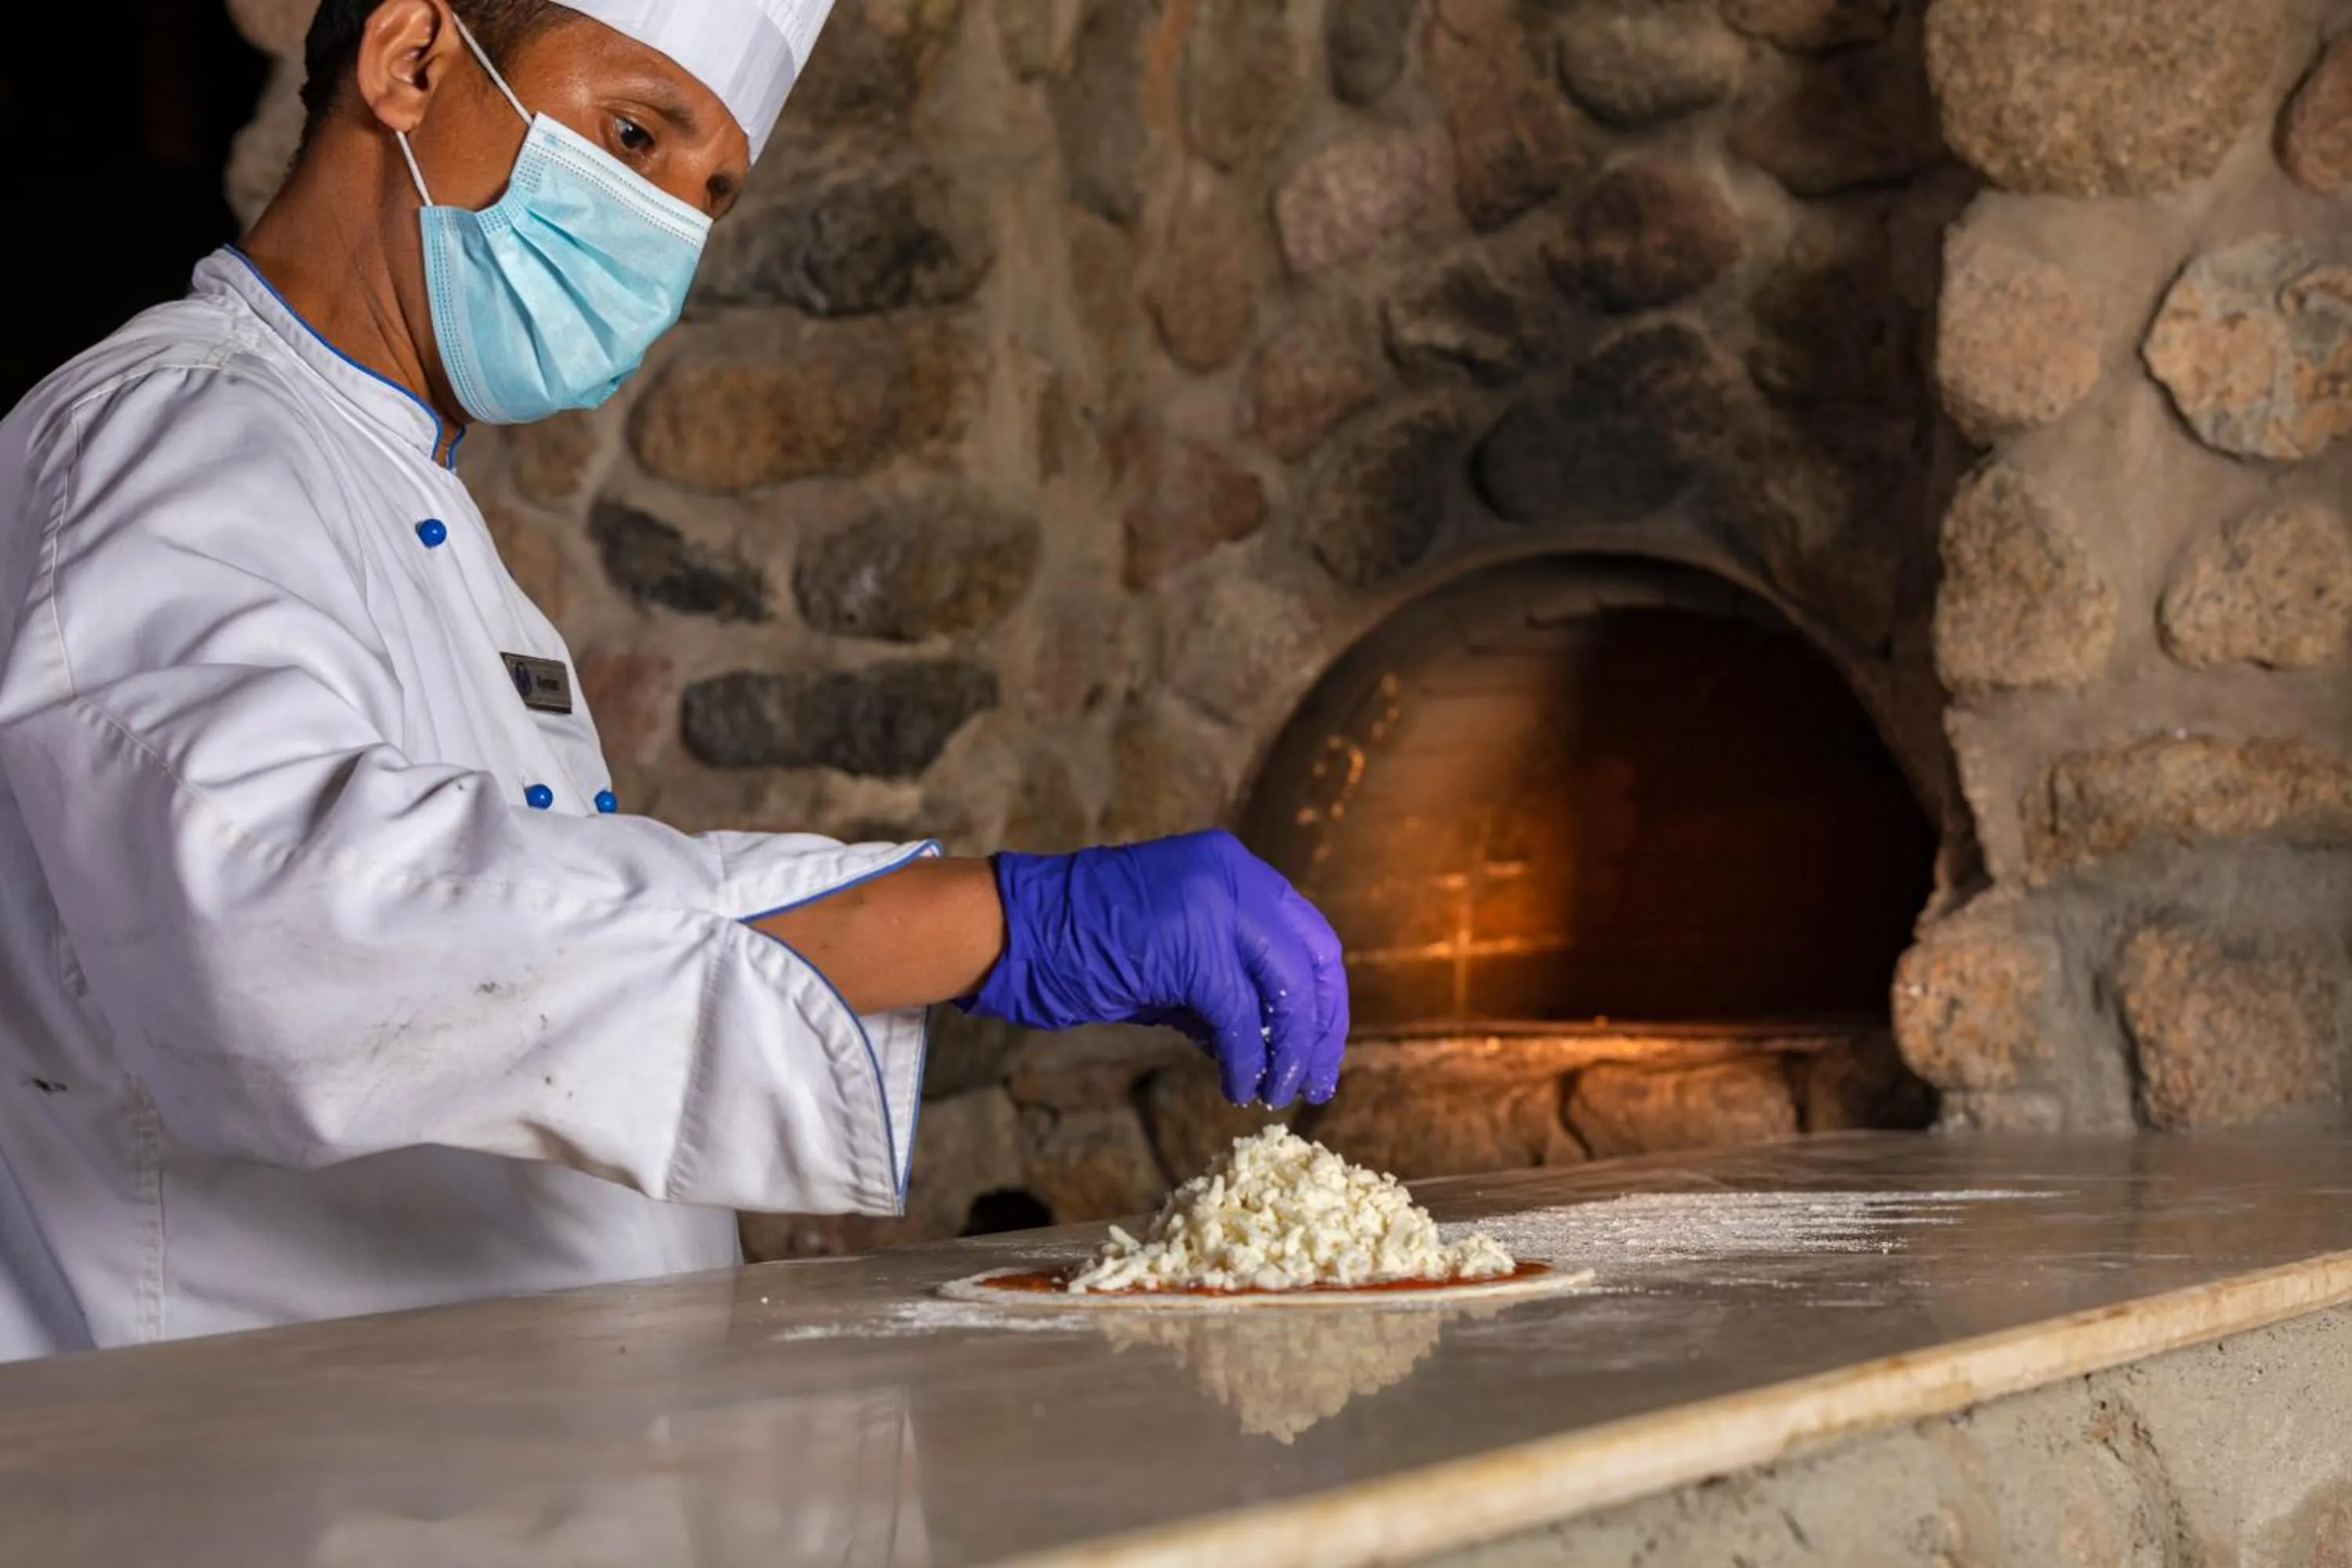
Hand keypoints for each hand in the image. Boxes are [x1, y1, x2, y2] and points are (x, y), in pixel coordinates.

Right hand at [959, 831, 1349, 1106]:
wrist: (1017, 929)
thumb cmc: (1085, 944)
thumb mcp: (1174, 954)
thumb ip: (1227, 981)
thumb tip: (1275, 1039)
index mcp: (1234, 868)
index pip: (1309, 936)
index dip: (1323, 998)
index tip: (1321, 1047)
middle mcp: (1234, 875)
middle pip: (1312, 960)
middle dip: (1320, 1029)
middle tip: (1316, 1082)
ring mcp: (1214, 904)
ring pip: (1285, 989)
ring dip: (1287, 1052)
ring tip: (1275, 1093)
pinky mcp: (1192, 946)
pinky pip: (1239, 1016)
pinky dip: (1245, 1060)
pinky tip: (1237, 1088)